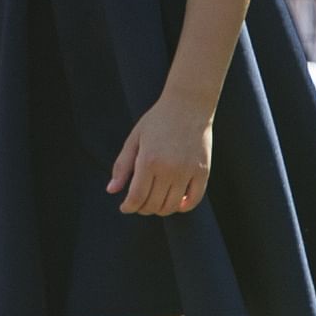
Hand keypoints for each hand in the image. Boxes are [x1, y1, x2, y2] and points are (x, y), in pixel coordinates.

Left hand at [108, 93, 213, 215]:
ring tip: (154, 202)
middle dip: (142, 208)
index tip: (125, 207)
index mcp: (148, 160)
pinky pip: (194, 200)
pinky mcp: (203, 172)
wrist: (188, 105)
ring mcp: (188, 171)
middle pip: (153, 204)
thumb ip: (122, 166)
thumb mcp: (134, 139)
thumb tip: (112, 190)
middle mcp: (169, 169)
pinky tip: (176, 202)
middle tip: (138, 203)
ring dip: (160, 210)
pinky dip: (183, 206)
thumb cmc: (158, 120)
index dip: (129, 207)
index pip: (137, 197)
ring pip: (172, 206)